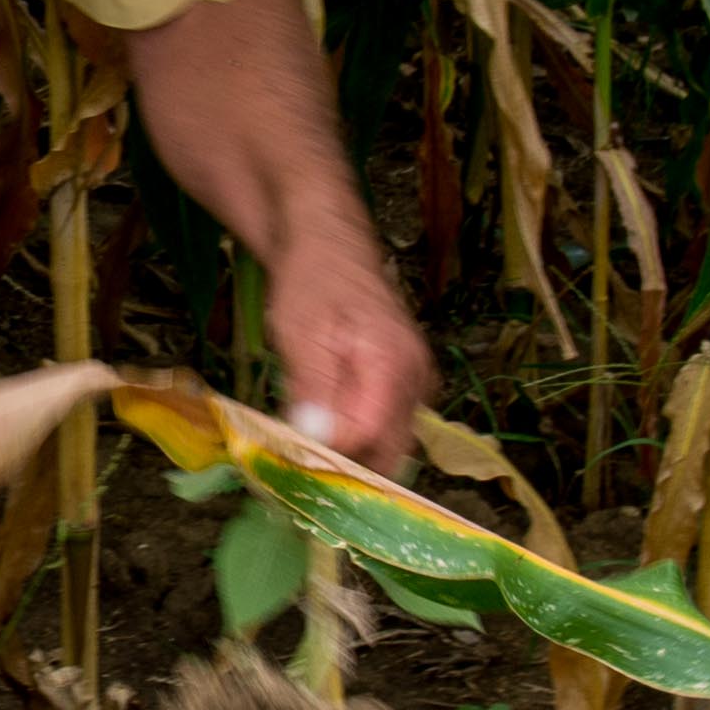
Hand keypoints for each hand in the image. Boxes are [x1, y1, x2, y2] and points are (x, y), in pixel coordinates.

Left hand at [263, 249, 433, 471]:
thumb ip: (313, 388)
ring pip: (388, 443)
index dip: (330, 453)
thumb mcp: (300, 333)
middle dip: (345, 464)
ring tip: (308, 435)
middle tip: (299, 462)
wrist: (329, 245)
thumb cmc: (313, 281)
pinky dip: (357, 434)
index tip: (293, 454)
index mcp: (393, 364)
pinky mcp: (407, 384)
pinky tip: (324, 420)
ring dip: (350, 451)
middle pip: (388, 451)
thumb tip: (315, 438)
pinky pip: (387, 424)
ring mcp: (416, 382)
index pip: (368, 435)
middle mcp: (416, 379)